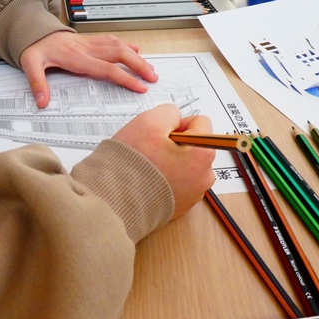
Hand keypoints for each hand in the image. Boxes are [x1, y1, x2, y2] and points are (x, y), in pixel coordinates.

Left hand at [20, 31, 158, 107]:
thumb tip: (42, 102)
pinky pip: (112, 40)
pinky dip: (126, 46)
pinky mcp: (91, 40)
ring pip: (119, 47)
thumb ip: (37, 83)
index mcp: (76, 58)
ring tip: (150, 69)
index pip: (107, 69)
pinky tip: (136, 50)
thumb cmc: (34, 48)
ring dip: (136, 58)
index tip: (139, 87)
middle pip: (119, 55)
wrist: (34, 30)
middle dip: (139, 66)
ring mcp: (90, 43)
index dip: (125, 78)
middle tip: (153, 78)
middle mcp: (87, 49)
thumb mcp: (30, 65)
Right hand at [112, 104, 215, 219]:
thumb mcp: (148, 122)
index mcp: (203, 154)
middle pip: (193, 145)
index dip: (177, 124)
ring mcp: (194, 194)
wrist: (114, 203)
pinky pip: (177, 182)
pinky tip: (147, 180)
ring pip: (185, 164)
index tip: (161, 134)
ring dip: (169, 162)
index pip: (200, 122)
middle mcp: (204, 176)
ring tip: (147, 168)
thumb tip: (175, 118)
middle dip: (174, 144)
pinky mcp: (181, 206)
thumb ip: (169, 112)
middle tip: (151, 152)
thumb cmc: (131, 165)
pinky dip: (165, 179)